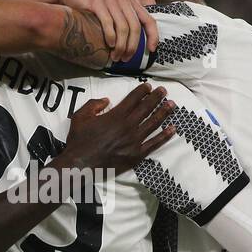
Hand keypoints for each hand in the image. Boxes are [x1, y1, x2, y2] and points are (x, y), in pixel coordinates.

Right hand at [54, 0, 157, 61]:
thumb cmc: (91, 3)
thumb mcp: (112, 6)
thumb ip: (123, 16)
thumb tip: (133, 38)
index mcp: (130, 1)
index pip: (149, 20)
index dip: (153, 36)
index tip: (152, 50)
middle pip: (135, 28)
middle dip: (132, 47)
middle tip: (126, 59)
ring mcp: (110, 0)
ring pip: (123, 28)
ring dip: (121, 46)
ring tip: (116, 57)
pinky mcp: (97, 3)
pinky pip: (108, 23)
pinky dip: (111, 37)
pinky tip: (109, 45)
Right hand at [57, 83, 175, 173]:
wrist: (80, 164)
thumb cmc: (78, 141)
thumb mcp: (80, 116)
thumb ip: (94, 104)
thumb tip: (107, 100)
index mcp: (115, 115)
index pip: (133, 99)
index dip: (142, 91)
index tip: (149, 86)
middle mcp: (128, 126)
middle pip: (146, 108)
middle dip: (157, 98)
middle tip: (164, 91)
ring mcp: (134, 141)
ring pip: (153, 123)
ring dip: (164, 112)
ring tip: (172, 105)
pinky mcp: (136, 155)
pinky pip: (154, 144)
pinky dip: (165, 136)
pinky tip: (173, 129)